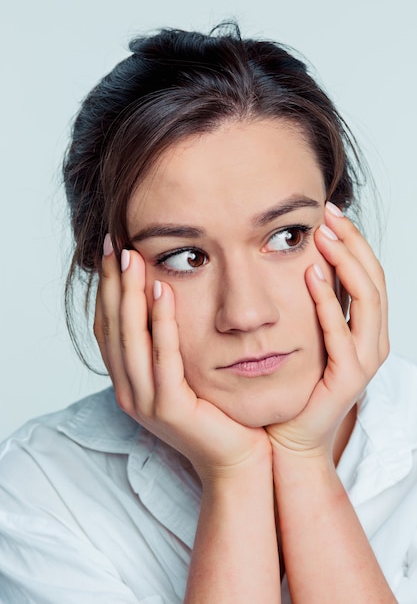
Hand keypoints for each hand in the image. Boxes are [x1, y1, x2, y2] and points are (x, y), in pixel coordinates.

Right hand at [94, 239, 270, 482]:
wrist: (238, 458)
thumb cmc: (217, 411)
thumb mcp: (186, 371)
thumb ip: (169, 341)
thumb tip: (167, 294)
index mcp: (129, 380)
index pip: (108, 326)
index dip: (107, 288)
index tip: (113, 251)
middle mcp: (128, 390)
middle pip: (112, 327)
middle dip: (113, 283)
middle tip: (115, 243)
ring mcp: (145, 401)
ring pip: (130, 339)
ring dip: (131, 296)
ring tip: (133, 258)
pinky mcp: (169, 408)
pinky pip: (163, 358)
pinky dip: (161, 324)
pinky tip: (164, 293)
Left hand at [266, 202, 388, 458]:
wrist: (290, 434)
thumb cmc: (298, 384)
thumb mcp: (310, 334)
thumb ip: (316, 304)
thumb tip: (304, 260)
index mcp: (366, 329)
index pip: (369, 274)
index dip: (353, 241)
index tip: (329, 213)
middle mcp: (372, 341)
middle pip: (373, 279)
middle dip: (352, 243)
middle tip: (328, 214)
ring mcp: (364, 359)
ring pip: (366, 300)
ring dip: (345, 263)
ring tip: (323, 236)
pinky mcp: (348, 377)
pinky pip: (341, 332)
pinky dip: (328, 301)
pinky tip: (312, 276)